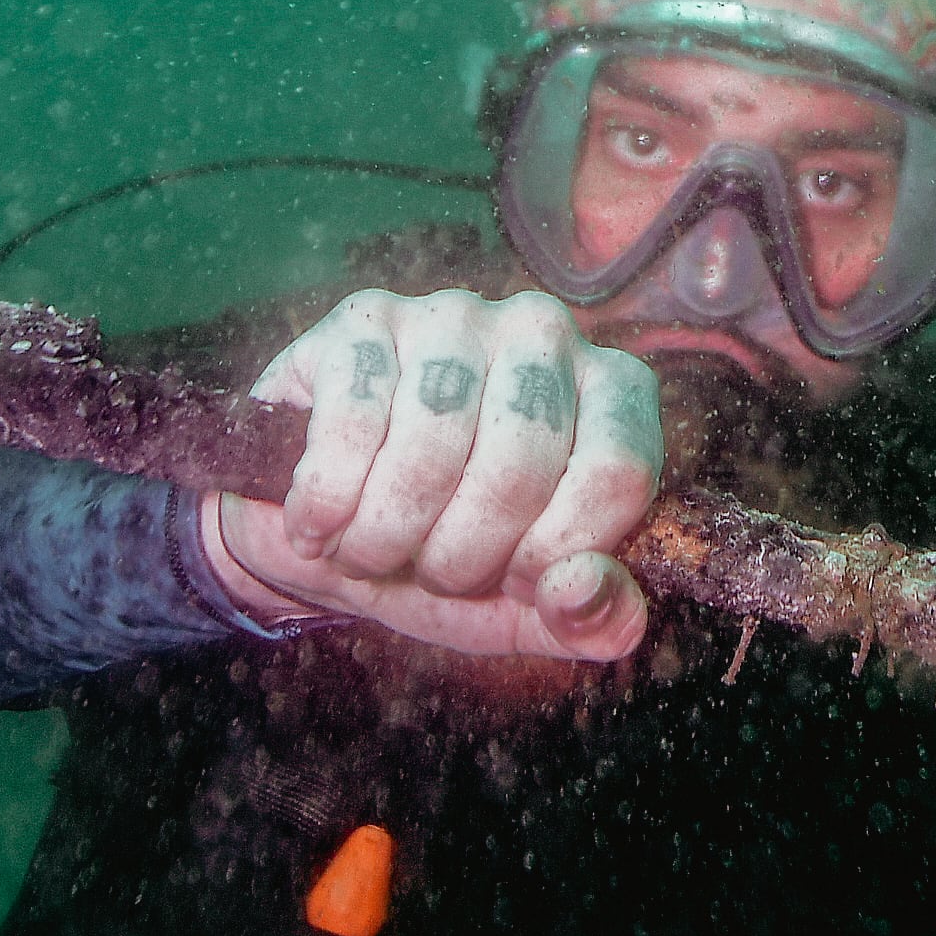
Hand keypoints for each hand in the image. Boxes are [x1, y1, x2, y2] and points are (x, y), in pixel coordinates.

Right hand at [197, 287, 662, 665]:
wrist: (329, 524)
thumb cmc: (447, 554)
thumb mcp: (530, 610)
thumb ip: (590, 618)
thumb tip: (582, 588)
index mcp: (613, 391)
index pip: (617, 472)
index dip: (556, 552)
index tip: (513, 580)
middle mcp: (542, 333)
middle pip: (517, 470)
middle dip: (459, 557)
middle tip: (428, 571)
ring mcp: (452, 316)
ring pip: (430, 450)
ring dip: (385, 536)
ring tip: (369, 551)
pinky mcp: (364, 321)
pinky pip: (352, 424)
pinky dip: (326, 501)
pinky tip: (318, 522)